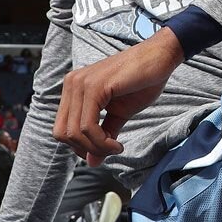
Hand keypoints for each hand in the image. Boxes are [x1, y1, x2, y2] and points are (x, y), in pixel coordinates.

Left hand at [54, 28, 183, 165]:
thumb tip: (93, 163)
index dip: (80, 146)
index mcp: (74, 89)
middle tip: (110, 152)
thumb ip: (103, 135)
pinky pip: (89, 126)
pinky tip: (117, 144)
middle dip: (87, 149)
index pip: (61, 128)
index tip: (103, 150)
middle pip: (63, 133)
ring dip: (97, 148)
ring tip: (115, 147)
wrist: (160, 58)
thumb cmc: (142, 81)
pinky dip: (102, 141)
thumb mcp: (119, 114)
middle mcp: (72, 84)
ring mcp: (80, 84)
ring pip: (75, 132)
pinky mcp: (94, 87)